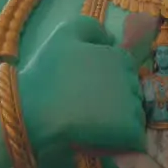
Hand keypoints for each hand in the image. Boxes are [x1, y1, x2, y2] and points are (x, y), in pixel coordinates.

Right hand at [19, 16, 147, 153]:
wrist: (32, 114)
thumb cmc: (45, 75)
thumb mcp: (64, 35)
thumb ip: (91, 28)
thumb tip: (111, 38)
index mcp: (118, 56)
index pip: (126, 68)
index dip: (108, 79)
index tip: (89, 87)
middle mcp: (130, 77)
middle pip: (133, 90)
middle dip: (116, 97)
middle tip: (88, 105)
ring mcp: (131, 104)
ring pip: (135, 113)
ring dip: (120, 119)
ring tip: (93, 124)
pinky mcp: (129, 130)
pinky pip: (134, 136)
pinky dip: (121, 139)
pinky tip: (100, 138)